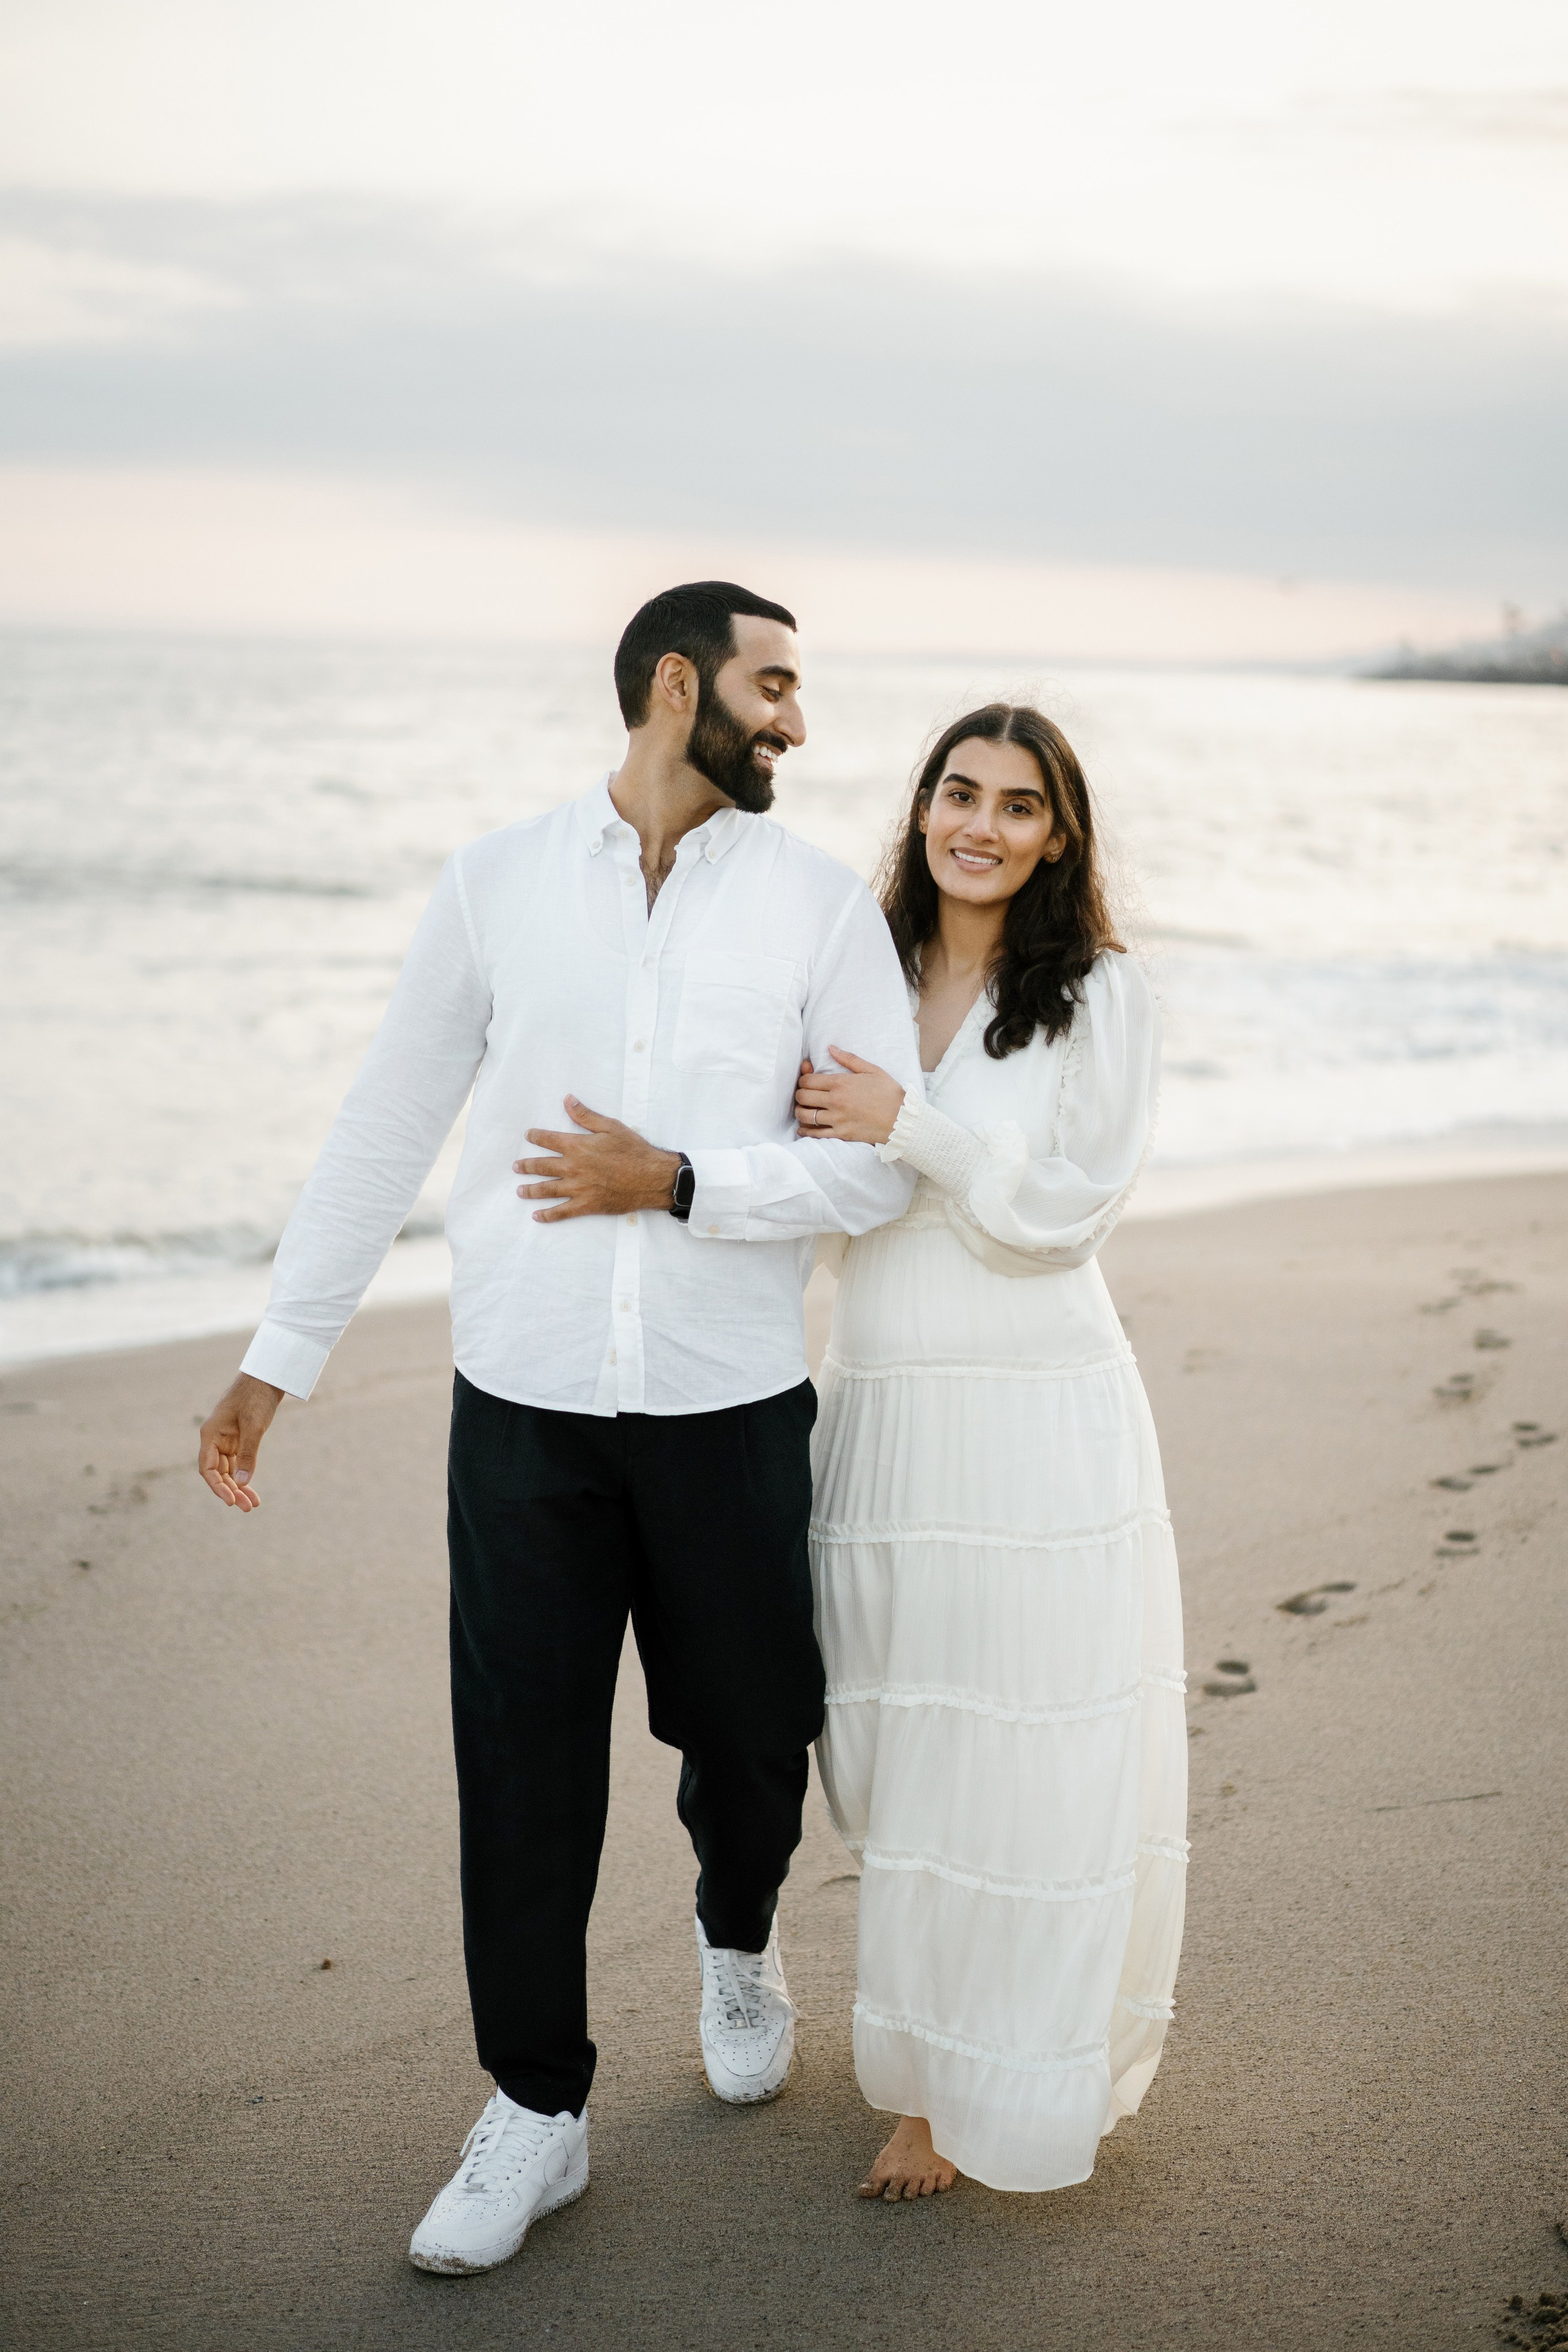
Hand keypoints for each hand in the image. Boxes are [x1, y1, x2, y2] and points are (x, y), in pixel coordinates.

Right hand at [198, 1372, 283, 1509]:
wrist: (267, 1376)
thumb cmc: (257, 1396)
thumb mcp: (254, 1425)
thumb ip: (248, 1453)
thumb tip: (243, 1482)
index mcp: (211, 1434)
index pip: (207, 1469)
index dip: (217, 1487)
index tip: (230, 1501)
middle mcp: (214, 1439)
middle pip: (218, 1473)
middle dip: (231, 1491)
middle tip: (247, 1508)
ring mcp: (226, 1440)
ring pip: (228, 1471)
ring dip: (238, 1487)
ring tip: (252, 1505)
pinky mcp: (238, 1439)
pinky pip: (237, 1463)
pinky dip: (244, 1476)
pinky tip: (251, 1490)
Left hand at [515, 1097, 682, 1221]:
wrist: (651, 1178)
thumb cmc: (633, 1150)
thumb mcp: (610, 1127)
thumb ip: (585, 1115)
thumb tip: (567, 1100)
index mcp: (577, 1146)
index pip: (549, 1139)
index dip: (536, 1136)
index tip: (528, 1136)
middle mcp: (573, 1167)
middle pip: (542, 1166)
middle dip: (527, 1166)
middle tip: (516, 1166)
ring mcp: (578, 1188)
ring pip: (547, 1190)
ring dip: (531, 1190)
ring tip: (520, 1190)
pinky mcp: (586, 1205)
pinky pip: (562, 1211)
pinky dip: (548, 1215)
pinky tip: (537, 1216)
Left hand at [794, 1049, 905, 1145]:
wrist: (902, 1118)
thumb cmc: (888, 1092)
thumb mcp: (871, 1070)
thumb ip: (849, 1059)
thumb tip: (830, 1048)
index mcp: (841, 1083)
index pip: (808, 1080)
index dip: (803, 1079)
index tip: (807, 1081)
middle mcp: (835, 1100)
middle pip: (803, 1097)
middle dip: (799, 1095)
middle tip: (803, 1095)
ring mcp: (837, 1118)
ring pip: (805, 1115)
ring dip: (801, 1112)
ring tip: (804, 1110)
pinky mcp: (841, 1134)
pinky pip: (815, 1134)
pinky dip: (806, 1131)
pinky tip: (803, 1128)